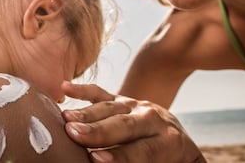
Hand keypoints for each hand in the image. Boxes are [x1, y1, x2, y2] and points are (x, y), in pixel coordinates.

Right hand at [61, 82, 205, 162]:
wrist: (179, 140)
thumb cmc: (169, 160)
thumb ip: (140, 161)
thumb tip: (105, 161)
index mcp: (168, 142)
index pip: (143, 149)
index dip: (119, 155)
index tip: (95, 158)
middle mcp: (152, 119)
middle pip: (124, 124)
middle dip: (97, 129)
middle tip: (74, 134)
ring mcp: (135, 105)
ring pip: (110, 107)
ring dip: (87, 113)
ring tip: (66, 119)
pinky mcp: (121, 99)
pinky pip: (101, 93)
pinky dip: (82, 90)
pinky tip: (65, 88)